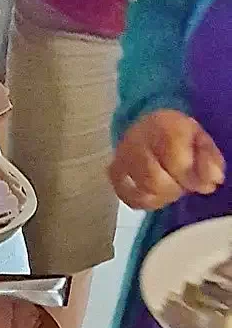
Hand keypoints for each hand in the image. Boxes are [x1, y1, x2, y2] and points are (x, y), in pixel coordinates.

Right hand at [109, 109, 224, 208]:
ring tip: (172, 186)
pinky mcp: (114, 174)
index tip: (205, 185)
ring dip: (164, 197)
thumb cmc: (178, 134)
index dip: (191, 180)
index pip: (175, 163)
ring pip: (143, 193)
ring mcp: (122, 158)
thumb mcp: (201, 139)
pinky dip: (149, 202)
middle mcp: (136, 141)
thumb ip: (209, 158)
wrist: (149, 125)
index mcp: (163, 126)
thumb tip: (214, 180)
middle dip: (175, 189)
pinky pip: (131, 199)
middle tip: (184, 184)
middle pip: (155, 182)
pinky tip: (158, 194)